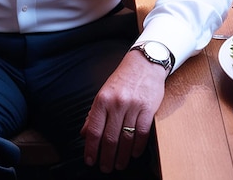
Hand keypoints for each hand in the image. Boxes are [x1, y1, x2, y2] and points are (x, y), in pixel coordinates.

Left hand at [80, 49, 165, 173]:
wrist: (144, 64)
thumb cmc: (122, 79)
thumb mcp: (104, 92)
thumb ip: (94, 113)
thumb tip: (84, 133)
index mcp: (102, 99)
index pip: (94, 129)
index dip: (91, 148)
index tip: (89, 160)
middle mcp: (116, 104)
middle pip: (110, 138)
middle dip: (106, 157)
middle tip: (105, 168)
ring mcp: (133, 107)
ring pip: (126, 139)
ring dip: (121, 157)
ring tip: (118, 165)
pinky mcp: (148, 109)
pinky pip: (142, 134)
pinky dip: (137, 148)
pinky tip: (133, 154)